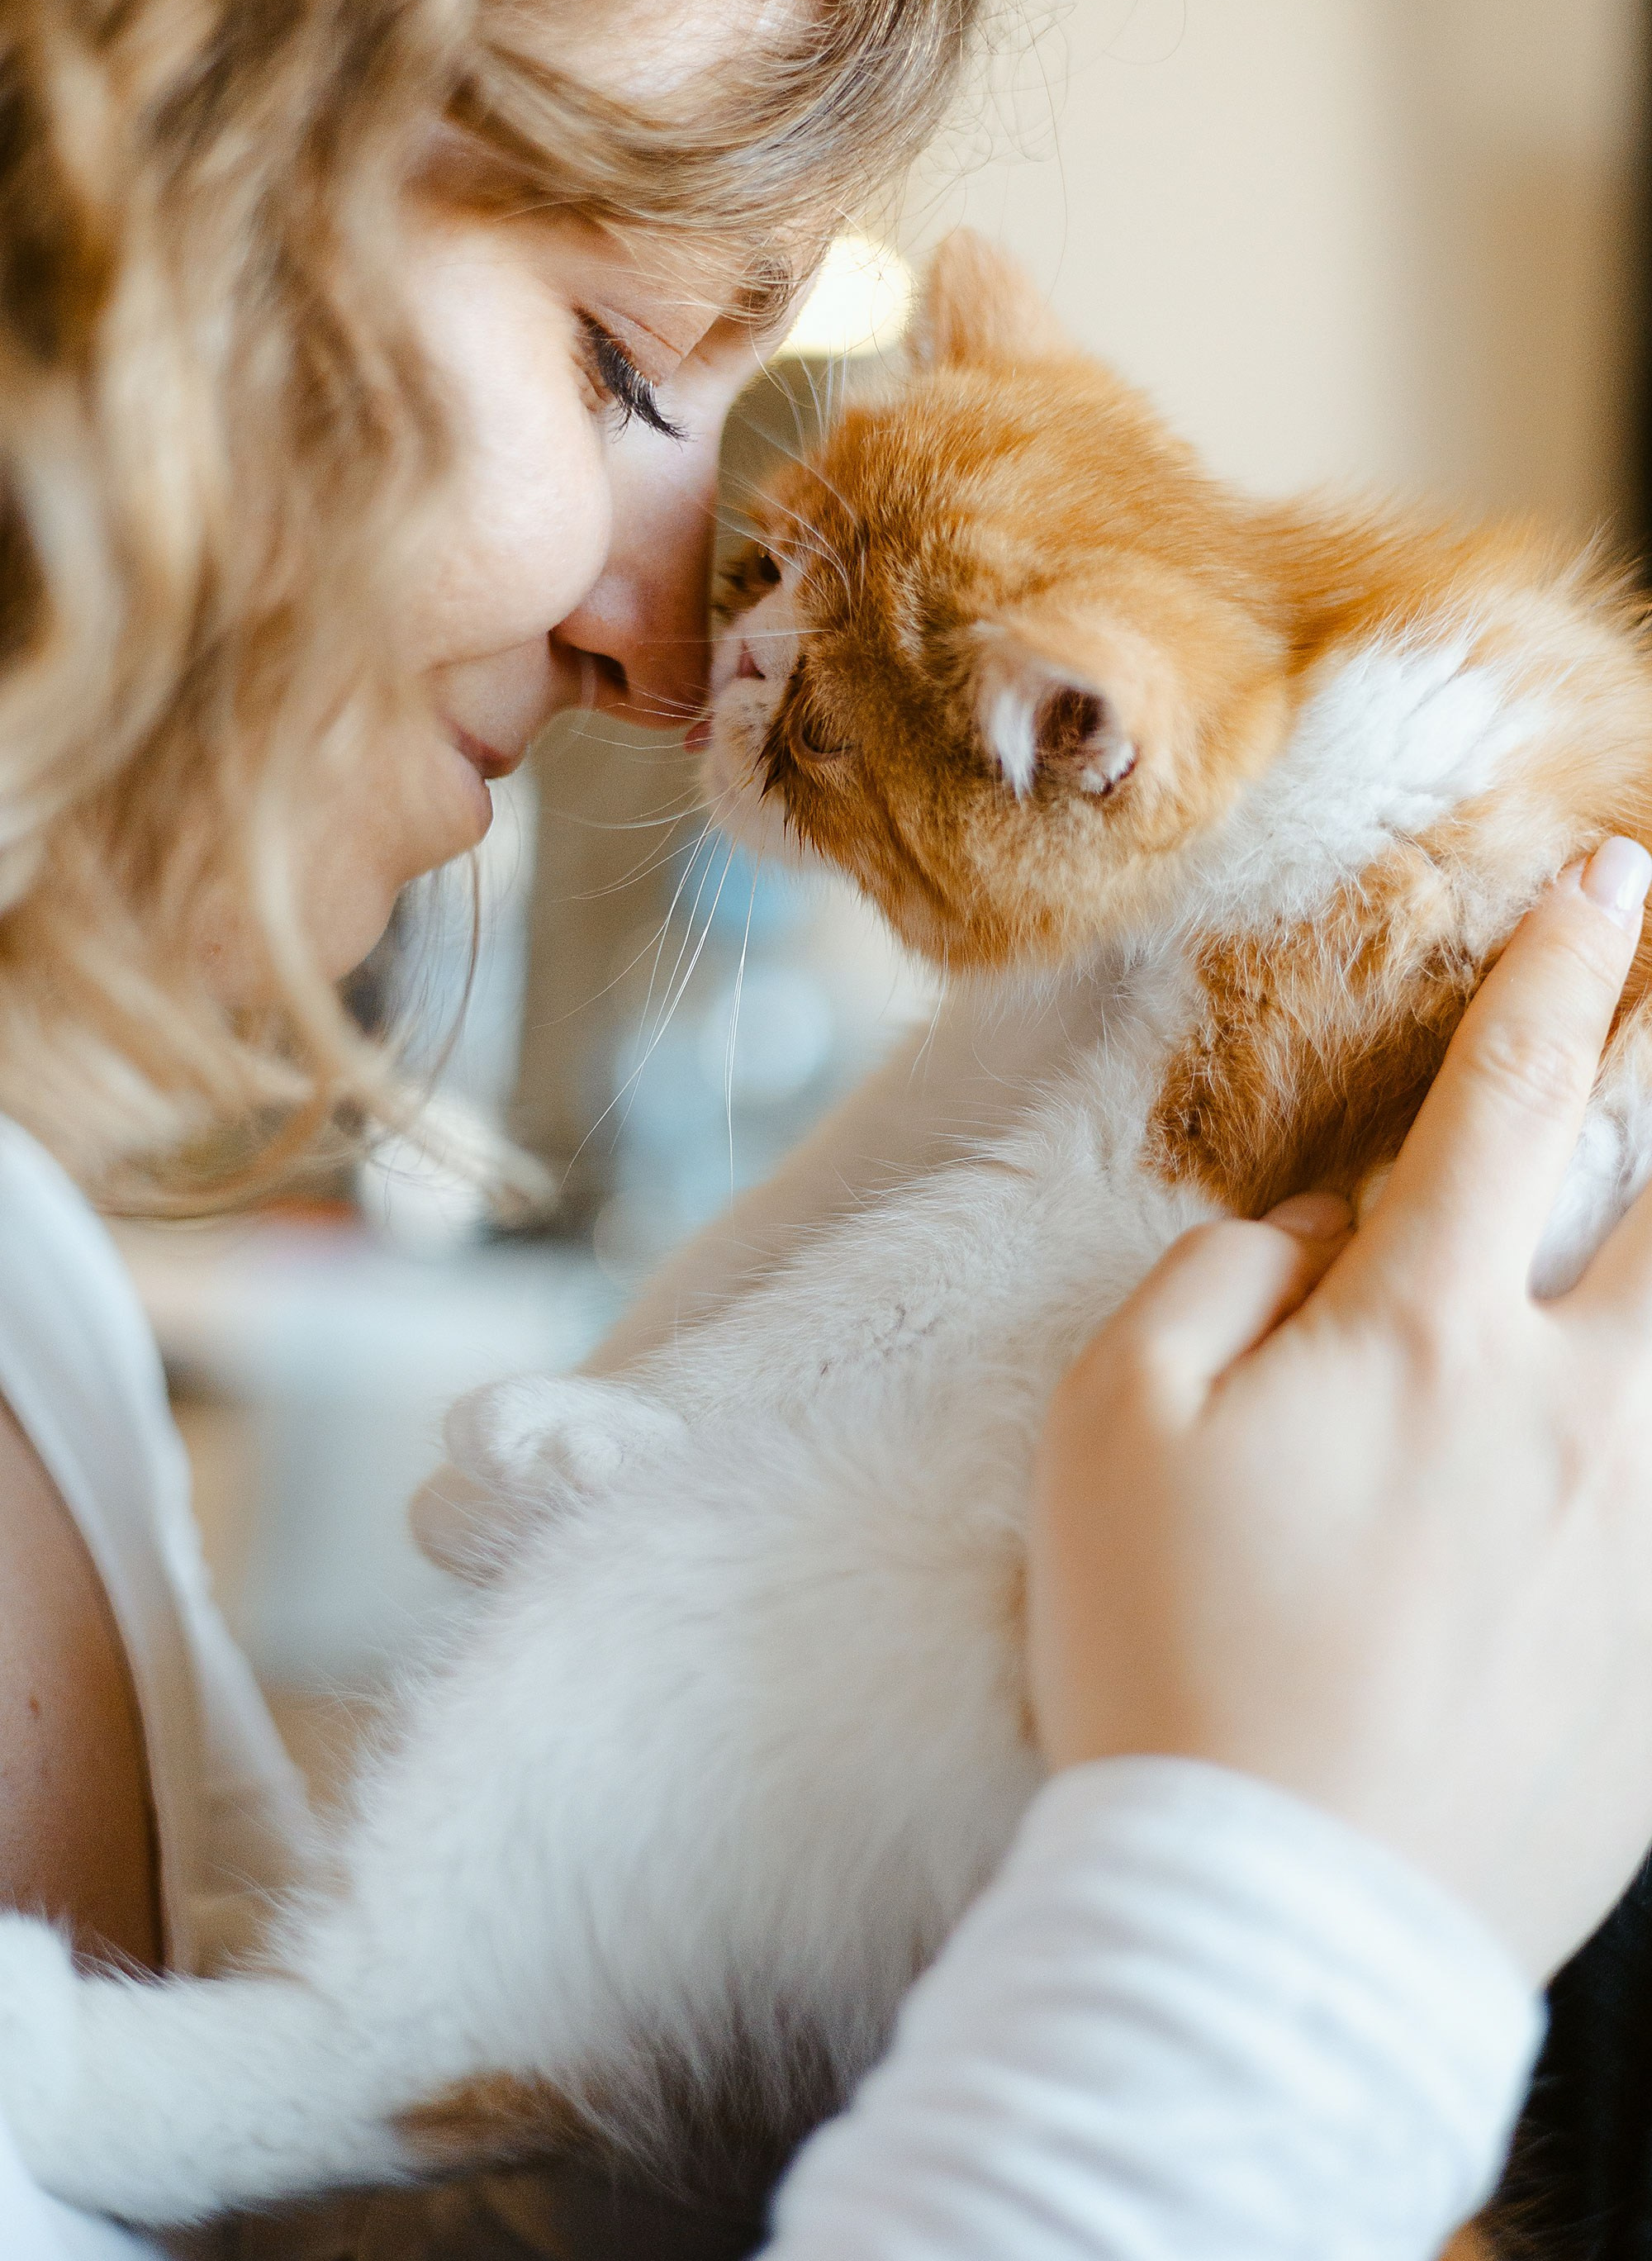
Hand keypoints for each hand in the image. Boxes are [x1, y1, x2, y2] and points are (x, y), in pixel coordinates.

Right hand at [1030, 839, 1651, 1979]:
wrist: (1270, 1926)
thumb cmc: (1164, 1657)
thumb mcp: (1107, 1430)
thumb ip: (1218, 1277)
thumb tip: (1323, 1226)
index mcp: (1428, 1340)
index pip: (1510, 1099)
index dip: (1555, 968)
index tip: (1602, 878)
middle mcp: (1578, 1415)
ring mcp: (1648, 1539)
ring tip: (1624, 1250)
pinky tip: (1610, 1430)